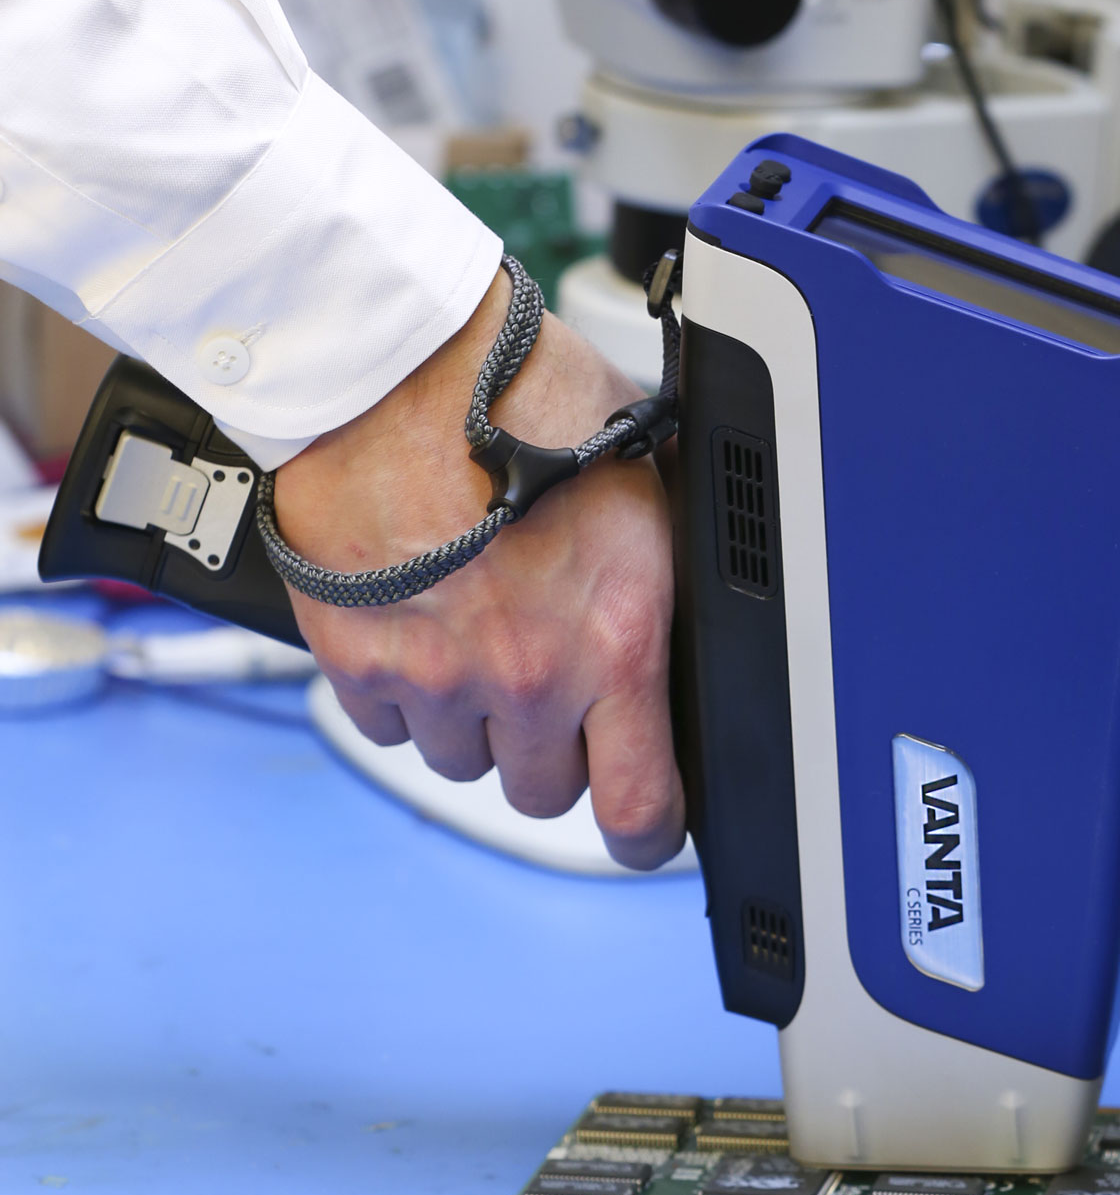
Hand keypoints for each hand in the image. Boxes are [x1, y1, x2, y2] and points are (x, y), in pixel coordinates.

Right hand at [276, 274, 682, 869]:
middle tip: (543, 677)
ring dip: (473, 720)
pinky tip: (418, 624)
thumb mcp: (640, 489)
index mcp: (615, 642)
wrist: (397, 362)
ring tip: (475, 632)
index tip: (643, 824)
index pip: (641, 809)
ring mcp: (437, 677)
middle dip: (549, 749)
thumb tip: (686, 633)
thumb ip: (654, 586)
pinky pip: (389, 726)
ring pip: (463, 763)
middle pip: (544, 793)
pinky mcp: (358, 661)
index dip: (646, 832)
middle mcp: (527, 677)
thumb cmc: (524, 400)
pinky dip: (402, 693)